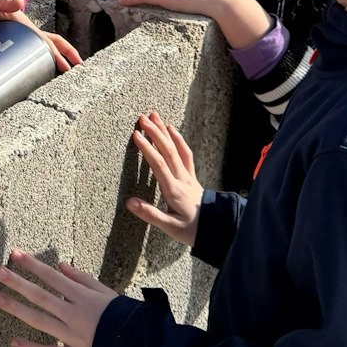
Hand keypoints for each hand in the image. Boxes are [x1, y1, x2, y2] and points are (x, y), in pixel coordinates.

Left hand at [0, 0, 81, 72]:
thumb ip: (7, 2)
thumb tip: (18, 0)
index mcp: (28, 27)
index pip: (47, 43)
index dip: (56, 55)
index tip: (66, 67)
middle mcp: (30, 32)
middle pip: (54, 44)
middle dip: (68, 55)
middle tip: (79, 69)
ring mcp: (26, 36)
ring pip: (47, 48)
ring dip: (59, 59)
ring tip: (67, 74)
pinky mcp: (18, 40)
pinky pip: (34, 52)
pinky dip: (42, 61)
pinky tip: (44, 72)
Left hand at [0, 248, 120, 346]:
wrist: (141, 345)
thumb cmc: (123, 315)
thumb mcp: (105, 292)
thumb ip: (82, 279)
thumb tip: (60, 265)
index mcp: (83, 297)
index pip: (51, 277)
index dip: (32, 265)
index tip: (15, 254)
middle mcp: (74, 315)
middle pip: (41, 296)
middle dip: (18, 283)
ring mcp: (72, 336)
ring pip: (40, 321)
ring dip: (17, 310)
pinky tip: (13, 341)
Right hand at [126, 112, 201, 245]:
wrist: (216, 228)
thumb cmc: (191, 229)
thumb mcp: (169, 227)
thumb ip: (150, 214)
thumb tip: (130, 202)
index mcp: (173, 190)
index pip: (159, 164)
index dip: (147, 148)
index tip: (136, 134)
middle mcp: (181, 179)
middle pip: (168, 151)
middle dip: (155, 133)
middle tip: (142, 118)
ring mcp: (188, 176)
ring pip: (177, 149)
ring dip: (165, 132)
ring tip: (155, 117)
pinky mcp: (191, 176)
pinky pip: (186, 154)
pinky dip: (179, 140)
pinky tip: (172, 130)